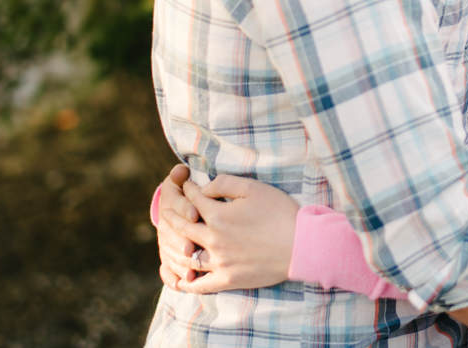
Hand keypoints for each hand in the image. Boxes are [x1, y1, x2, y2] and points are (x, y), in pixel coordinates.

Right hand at [156, 164, 197, 289]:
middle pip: (172, 234)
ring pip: (169, 254)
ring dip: (178, 263)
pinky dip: (172, 277)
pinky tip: (181, 284)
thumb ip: (181, 175)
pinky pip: (167, 271)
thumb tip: (180, 169)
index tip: (195, 213)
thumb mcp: (185, 181)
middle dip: (182, 241)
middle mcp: (165, 223)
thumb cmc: (190, 190)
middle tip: (192, 248)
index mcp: (170, 201)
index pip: (175, 204)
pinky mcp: (169, 257)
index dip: (185, 209)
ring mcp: (166, 242)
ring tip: (190, 272)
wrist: (183, 207)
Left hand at [164, 174, 300, 293]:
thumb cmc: (280, 213)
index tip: (185, 183)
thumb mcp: (254, 189)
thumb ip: (225, 184)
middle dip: (171, 214)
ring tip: (167, 240)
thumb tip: (205, 187)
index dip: (187, 188)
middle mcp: (213, 239)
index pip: (194, 199)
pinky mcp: (227, 280)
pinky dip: (184, 281)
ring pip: (185, 255)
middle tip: (166, 208)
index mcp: (218, 215)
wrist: (301, 245)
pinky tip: (177, 277)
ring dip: (173, 246)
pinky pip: (198, 285)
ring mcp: (218, 262)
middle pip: (182, 226)